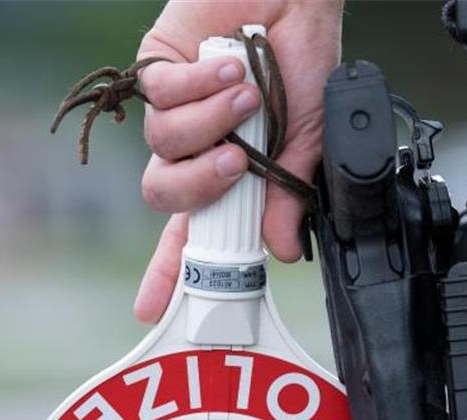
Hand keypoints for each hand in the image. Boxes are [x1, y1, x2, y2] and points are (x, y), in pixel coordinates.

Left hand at [133, 0, 342, 322]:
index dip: (172, 274)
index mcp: (232, 173)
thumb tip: (281, 249)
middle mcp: (197, 147)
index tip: (156, 312)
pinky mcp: (157, 67)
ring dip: (212, 123)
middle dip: (199, 188)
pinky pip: (161, 96)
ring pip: (165, 146)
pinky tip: (230, 69)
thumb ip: (289, 194)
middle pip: (165, 197)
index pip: (196, 234)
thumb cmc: (305, 61)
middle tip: (236, 165)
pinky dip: (200, 86)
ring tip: (248, 95)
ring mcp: (174, 109)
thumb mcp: (310, 140)